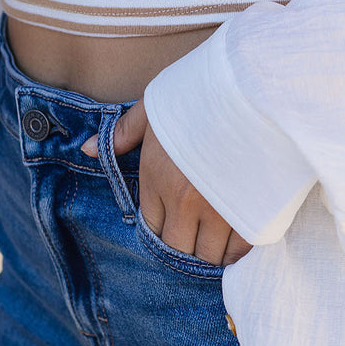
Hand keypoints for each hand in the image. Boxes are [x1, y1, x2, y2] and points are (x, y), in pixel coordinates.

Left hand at [81, 102, 251, 267]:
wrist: (257, 89)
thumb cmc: (205, 92)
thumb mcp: (158, 104)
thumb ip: (124, 132)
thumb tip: (86, 149)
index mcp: (158, 178)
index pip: (151, 227)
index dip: (161, 230)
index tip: (174, 223)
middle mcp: (185, 202)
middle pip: (179, 249)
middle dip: (186, 247)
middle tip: (198, 236)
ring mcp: (220, 211)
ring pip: (210, 255)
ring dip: (212, 253)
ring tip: (219, 240)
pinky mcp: (253, 213)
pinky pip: (241, 249)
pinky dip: (238, 250)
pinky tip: (240, 237)